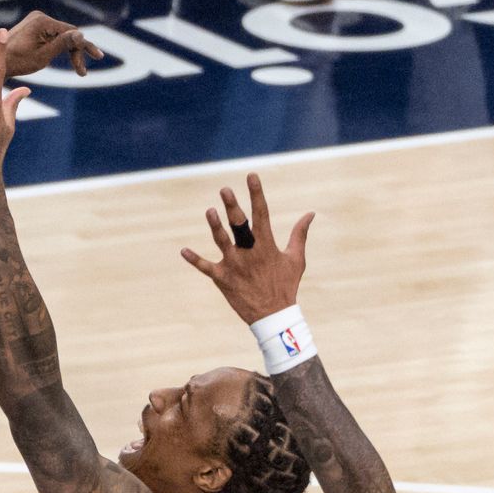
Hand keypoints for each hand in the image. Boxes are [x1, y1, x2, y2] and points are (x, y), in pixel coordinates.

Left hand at [4, 11, 105, 78]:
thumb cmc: (17, 62)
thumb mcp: (43, 56)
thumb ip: (63, 44)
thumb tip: (82, 35)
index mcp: (43, 21)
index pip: (71, 32)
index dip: (82, 48)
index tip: (90, 64)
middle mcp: (40, 17)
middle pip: (68, 33)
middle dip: (77, 52)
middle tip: (84, 71)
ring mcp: (36, 21)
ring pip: (61, 36)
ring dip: (70, 51)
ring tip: (79, 70)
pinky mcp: (34, 27)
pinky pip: (53, 36)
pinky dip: (60, 48)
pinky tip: (69, 60)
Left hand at [180, 171, 314, 323]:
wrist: (273, 316)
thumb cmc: (286, 285)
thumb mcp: (296, 259)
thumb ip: (300, 234)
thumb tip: (310, 213)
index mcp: (266, 245)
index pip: (261, 213)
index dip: (256, 193)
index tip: (251, 176)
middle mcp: (249, 252)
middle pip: (239, 225)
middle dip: (232, 206)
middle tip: (225, 190)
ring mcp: (234, 265)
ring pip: (221, 241)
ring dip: (214, 226)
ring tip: (210, 211)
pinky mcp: (222, 278)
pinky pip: (205, 267)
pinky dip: (194, 259)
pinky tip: (183, 251)